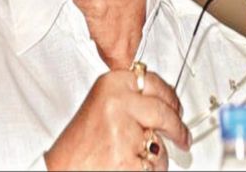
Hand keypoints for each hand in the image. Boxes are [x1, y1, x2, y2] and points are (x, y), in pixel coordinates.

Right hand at [44, 69, 190, 170]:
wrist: (62, 169)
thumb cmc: (80, 142)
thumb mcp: (103, 104)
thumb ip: (132, 97)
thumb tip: (166, 102)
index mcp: (112, 83)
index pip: (154, 83)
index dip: (170, 98)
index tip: (177, 107)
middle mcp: (118, 102)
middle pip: (165, 111)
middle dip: (178, 128)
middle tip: (183, 136)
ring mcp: (123, 130)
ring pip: (161, 142)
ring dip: (158, 154)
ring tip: (137, 156)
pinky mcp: (127, 158)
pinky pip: (154, 165)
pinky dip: (149, 170)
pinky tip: (131, 166)